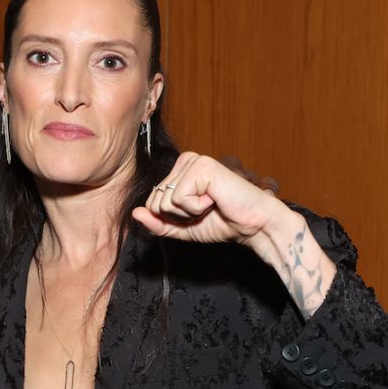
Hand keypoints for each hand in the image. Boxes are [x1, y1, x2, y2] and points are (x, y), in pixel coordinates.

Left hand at [132, 151, 335, 317]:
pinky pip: (179, 199)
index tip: (196, 215)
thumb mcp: (183, 228)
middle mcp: (186, 160)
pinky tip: (215, 200)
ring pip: (165, 201)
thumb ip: (158, 223)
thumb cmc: (222, 223)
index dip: (172, 218)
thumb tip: (135, 214)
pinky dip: (196, 208)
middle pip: (155, 201)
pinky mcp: (202, 167)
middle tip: (205, 211)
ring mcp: (194, 161)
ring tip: (211, 204)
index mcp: (180, 170)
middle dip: (179, 216)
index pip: (152, 201)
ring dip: (189, 212)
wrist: (252, 225)